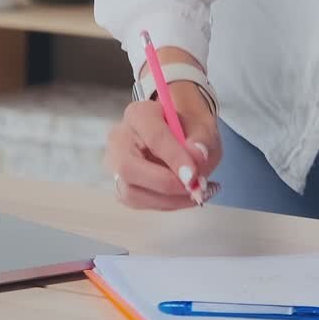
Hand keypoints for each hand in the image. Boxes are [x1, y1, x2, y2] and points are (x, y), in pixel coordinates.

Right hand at [105, 81, 221, 209]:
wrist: (178, 136)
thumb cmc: (187, 129)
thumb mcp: (202, 127)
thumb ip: (201, 139)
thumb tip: (197, 156)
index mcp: (139, 114)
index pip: (153, 136)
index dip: (174, 158)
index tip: (194, 176)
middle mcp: (119, 139)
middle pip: (128, 167)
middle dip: (165, 184)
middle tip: (194, 188)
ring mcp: (116, 165)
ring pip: (131, 191)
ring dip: (168, 200)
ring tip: (197, 194)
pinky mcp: (121, 186)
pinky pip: (138, 203)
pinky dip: (166, 205)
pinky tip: (187, 197)